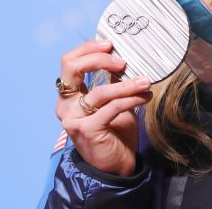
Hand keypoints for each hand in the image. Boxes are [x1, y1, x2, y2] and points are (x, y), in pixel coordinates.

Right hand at [55, 39, 152, 175]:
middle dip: (98, 59)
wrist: (116, 165)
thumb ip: (112, 82)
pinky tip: (145, 97)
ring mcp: (73, 119)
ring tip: (146, 82)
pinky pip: (112, 107)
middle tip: (122, 61)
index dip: (88, 49)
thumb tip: (123, 58)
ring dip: (127, 84)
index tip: (110, 45)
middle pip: (72, 68)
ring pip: (100, 91)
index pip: (69, 62)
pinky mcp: (87, 130)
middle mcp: (65, 106)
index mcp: (68, 96)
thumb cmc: (114, 132)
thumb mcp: (113, 101)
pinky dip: (131, 99)